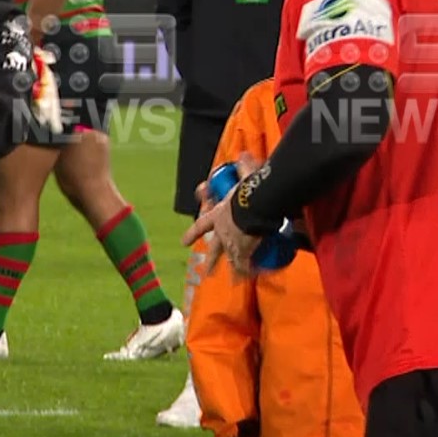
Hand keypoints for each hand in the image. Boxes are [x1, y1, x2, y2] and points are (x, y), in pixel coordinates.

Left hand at [182, 153, 263, 275]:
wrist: (252, 206)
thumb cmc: (246, 191)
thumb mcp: (243, 177)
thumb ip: (244, 167)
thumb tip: (245, 154)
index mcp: (217, 216)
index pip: (201, 226)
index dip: (192, 234)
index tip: (183, 242)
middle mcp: (222, 233)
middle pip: (214, 250)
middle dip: (211, 262)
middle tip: (206, 273)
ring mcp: (232, 244)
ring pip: (232, 261)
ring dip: (234, 271)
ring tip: (234, 281)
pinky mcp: (245, 251)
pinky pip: (247, 264)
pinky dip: (251, 270)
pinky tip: (254, 276)